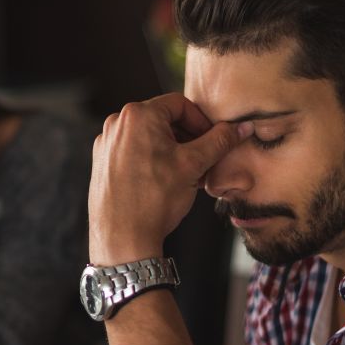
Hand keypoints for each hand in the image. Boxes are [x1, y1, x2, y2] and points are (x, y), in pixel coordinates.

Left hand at [88, 93, 250, 264]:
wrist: (122, 239)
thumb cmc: (155, 200)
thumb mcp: (194, 165)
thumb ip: (220, 141)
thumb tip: (243, 127)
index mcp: (137, 115)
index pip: (180, 105)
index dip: (202, 122)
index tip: (213, 140)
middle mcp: (116, 124)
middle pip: (163, 120)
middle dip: (188, 138)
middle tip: (204, 160)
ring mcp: (106, 144)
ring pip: (148, 138)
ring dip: (172, 151)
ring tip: (187, 175)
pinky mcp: (101, 163)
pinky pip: (133, 152)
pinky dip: (152, 160)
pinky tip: (165, 182)